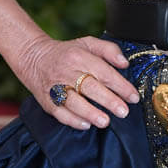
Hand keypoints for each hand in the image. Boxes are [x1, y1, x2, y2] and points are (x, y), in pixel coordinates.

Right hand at [17, 34, 140, 128]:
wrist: (33, 58)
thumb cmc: (67, 53)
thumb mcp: (88, 43)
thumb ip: (109, 50)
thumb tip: (125, 63)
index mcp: (79, 56)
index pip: (104, 72)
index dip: (120, 85)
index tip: (133, 96)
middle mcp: (67, 72)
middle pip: (89, 87)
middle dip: (108, 100)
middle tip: (123, 111)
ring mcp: (55, 87)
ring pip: (73, 102)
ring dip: (90, 113)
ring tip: (105, 121)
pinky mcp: (46, 101)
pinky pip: (59, 113)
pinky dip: (73, 120)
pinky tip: (86, 124)